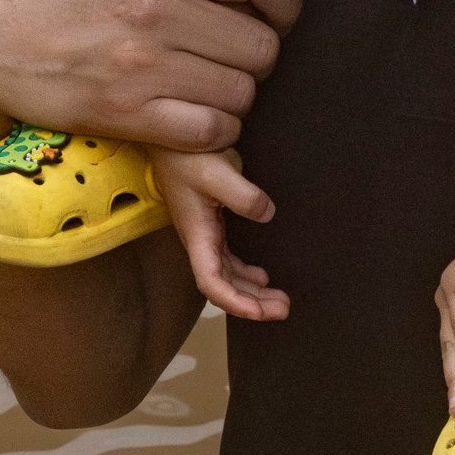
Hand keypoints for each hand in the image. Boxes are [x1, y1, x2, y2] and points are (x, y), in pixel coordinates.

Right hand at [0, 0, 299, 157]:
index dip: (284, 2)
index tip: (276, 18)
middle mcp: (156, 8)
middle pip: (260, 46)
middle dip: (256, 62)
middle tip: (229, 65)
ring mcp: (142, 62)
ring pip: (241, 94)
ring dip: (234, 102)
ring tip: (206, 94)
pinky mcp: (126, 112)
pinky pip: (208, 131)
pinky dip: (212, 133)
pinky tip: (193, 122)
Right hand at [154, 147, 288, 322]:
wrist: (171, 142)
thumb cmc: (187, 157)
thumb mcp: (216, 173)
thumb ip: (243, 196)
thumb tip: (267, 214)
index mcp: (198, 236)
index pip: (211, 282)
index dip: (234, 302)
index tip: (260, 312)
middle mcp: (200, 242)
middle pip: (223, 286)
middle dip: (252, 304)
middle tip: (284, 309)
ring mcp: (205, 236)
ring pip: (228, 276)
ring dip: (251, 292)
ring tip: (279, 300)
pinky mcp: (211, 227)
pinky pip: (229, 261)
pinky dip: (245, 275)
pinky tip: (262, 278)